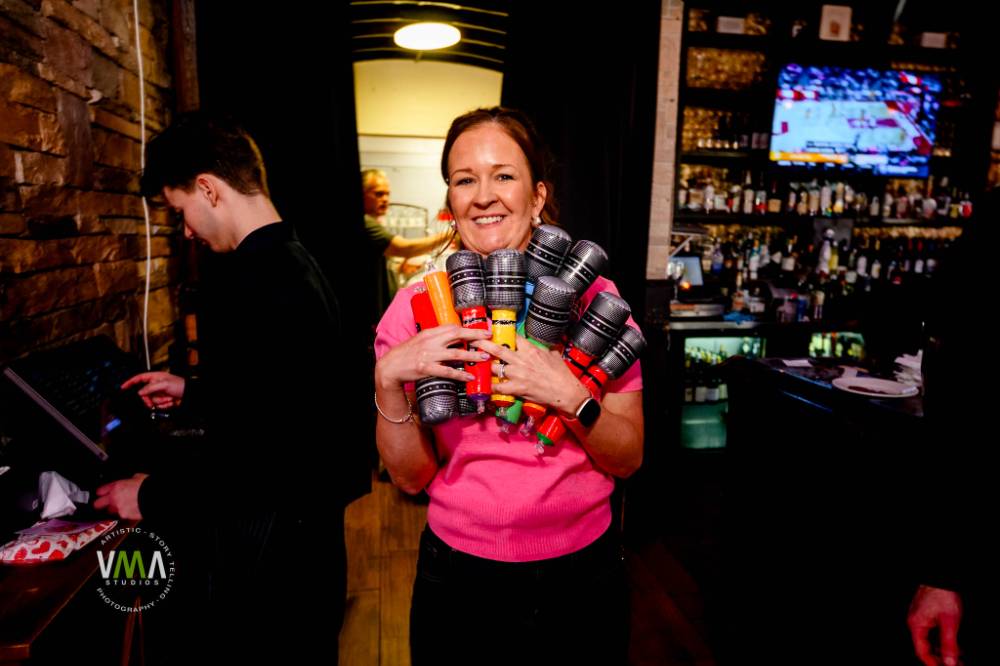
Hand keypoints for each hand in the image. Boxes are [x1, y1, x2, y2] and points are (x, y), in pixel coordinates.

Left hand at [93, 473, 148, 519]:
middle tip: (104, 503)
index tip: (102, 493)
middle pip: (98, 504)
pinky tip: (132, 510)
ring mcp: (118, 508)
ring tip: (123, 506)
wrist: (154, 497)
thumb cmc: (147, 486)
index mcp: (116, 487)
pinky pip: (122, 515)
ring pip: (110, 511)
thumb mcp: (138, 477)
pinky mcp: (125, 516)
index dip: (101, 492)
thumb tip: (131, 480)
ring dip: (114, 509)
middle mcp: (114, 498)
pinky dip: (126, 513)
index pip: (100, 491)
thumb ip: (130, 480)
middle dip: (100, 503)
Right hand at [122, 372, 184, 408]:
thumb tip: (140, 393)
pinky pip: (158, 405)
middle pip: (144, 394)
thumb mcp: (164, 384)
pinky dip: (164, 405)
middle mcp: (155, 385)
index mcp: (155, 377)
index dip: (130, 382)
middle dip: (149, 399)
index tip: (123, 387)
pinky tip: (171, 402)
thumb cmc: (180, 385)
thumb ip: (150, 388)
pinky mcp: (162, 400)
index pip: (139, 378)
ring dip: (160, 401)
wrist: (190, 395)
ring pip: (151, 401)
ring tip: (169, 398)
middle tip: (155, 400)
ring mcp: (159, 393)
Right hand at [376, 324, 491, 387]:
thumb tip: (455, 336)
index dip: (469, 328)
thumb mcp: (421, 339)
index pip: (452, 327)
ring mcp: (428, 355)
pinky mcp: (426, 369)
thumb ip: (436, 337)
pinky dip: (460, 375)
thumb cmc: (407, 353)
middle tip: (489, 339)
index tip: (483, 330)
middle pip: (456, 336)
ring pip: (455, 354)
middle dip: (475, 336)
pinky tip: (469, 377)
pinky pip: (447, 372)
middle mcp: (430, 342)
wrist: (391, 366)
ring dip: (471, 356)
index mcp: (429, 332)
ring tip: (484, 357)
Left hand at [472, 335, 589, 414]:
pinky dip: (491, 388)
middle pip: (497, 349)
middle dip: (483, 343)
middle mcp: (521, 360)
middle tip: (472, 339)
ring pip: (495, 367)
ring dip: (485, 366)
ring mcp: (518, 374)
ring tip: (476, 364)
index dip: (500, 333)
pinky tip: (485, 387)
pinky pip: (499, 387)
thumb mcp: (553, 355)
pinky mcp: (517, 388)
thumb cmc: (562, 373)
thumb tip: (540, 345)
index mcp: (530, 350)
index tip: (491, 330)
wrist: (566, 391)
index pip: (513, 338)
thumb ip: (543, 349)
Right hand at [908, 584, 961, 665]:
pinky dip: (942, 641)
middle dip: (940, 658)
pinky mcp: (926, 613)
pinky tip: (953, 645)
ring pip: (929, 640)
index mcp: (916, 625)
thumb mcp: (950, 622)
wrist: (941, 577)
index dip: (933, 663)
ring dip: (942, 650)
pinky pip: (932, 632)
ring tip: (957, 658)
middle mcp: (915, 622)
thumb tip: (949, 662)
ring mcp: (920, 617)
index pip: (921, 651)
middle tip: (954, 664)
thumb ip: (949, 643)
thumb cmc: (942, 594)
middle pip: (925, 647)